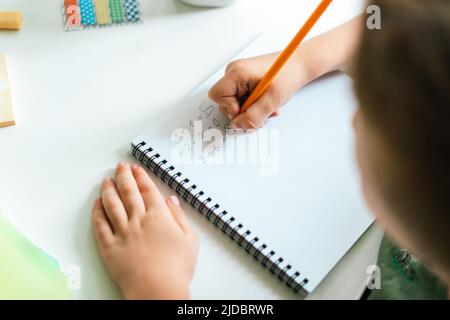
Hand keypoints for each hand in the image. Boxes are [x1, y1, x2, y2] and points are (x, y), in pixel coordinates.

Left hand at [92, 162, 197, 298]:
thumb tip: (171, 200)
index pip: (147, 189)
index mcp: (158, 216)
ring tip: (106, 180)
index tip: (136, 168)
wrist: (157, 289)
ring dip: (108, 190)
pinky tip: (97, 203)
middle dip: (123, 176)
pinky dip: (97, 211)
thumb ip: (179, 216)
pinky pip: (100, 225)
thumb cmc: (176, 268)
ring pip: (112, 204)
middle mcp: (138, 220)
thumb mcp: (189, 239)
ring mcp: (122, 232)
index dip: (141, 176)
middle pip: (128, 192)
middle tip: (120, 166)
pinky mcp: (109, 246)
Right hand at [208, 52, 308, 128]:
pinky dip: (253, 106)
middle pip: (225, 102)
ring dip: (251, 111)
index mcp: (237, 72)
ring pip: (235, 103)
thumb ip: (253, 116)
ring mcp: (238, 77)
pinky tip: (266, 104)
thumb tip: (237, 126)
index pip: (217, 95)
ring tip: (268, 107)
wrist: (300, 64)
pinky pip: (241, 100)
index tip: (247, 109)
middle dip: (244, 112)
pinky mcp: (244, 81)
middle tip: (263, 111)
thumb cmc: (288, 74)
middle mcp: (234, 72)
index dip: (230, 108)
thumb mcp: (272, 100)